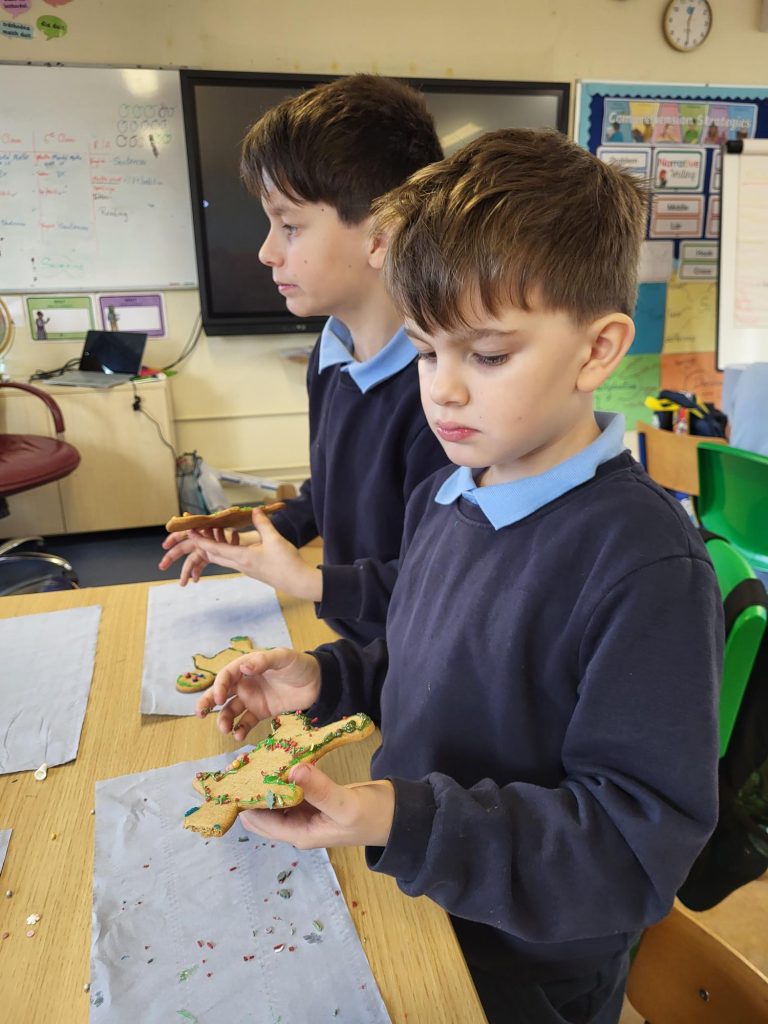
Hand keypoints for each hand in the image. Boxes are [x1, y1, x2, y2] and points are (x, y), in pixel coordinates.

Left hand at [161, 509, 322, 599]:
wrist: (297, 581)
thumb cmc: (286, 562)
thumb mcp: (274, 539)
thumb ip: (262, 524)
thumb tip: (254, 510)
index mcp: (242, 557)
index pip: (215, 548)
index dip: (200, 540)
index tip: (190, 532)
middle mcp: (240, 565)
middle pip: (215, 555)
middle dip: (203, 544)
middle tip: (197, 532)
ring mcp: (246, 569)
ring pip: (224, 558)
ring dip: (217, 547)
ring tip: (215, 533)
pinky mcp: (253, 570)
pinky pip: (234, 560)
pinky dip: (229, 550)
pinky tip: (236, 541)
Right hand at [196, 647, 321, 740]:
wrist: (318, 682)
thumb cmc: (299, 665)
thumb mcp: (283, 658)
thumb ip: (263, 661)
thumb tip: (244, 667)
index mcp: (248, 666)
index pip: (227, 675)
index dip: (219, 686)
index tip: (219, 698)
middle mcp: (246, 683)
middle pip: (221, 693)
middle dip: (208, 702)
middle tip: (200, 714)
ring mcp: (252, 698)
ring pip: (231, 710)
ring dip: (224, 720)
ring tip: (226, 730)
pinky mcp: (261, 712)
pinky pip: (246, 722)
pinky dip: (240, 729)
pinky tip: (240, 735)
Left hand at [240, 762, 394, 848]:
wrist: (397, 815)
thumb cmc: (372, 816)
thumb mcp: (345, 805)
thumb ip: (320, 789)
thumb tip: (292, 771)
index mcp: (300, 834)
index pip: (261, 820)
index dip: (245, 802)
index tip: (233, 778)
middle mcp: (298, 825)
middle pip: (263, 811)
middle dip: (251, 791)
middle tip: (240, 763)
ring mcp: (306, 811)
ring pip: (276, 797)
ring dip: (266, 782)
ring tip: (254, 757)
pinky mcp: (314, 798)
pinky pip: (291, 787)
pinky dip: (284, 776)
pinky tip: (278, 759)